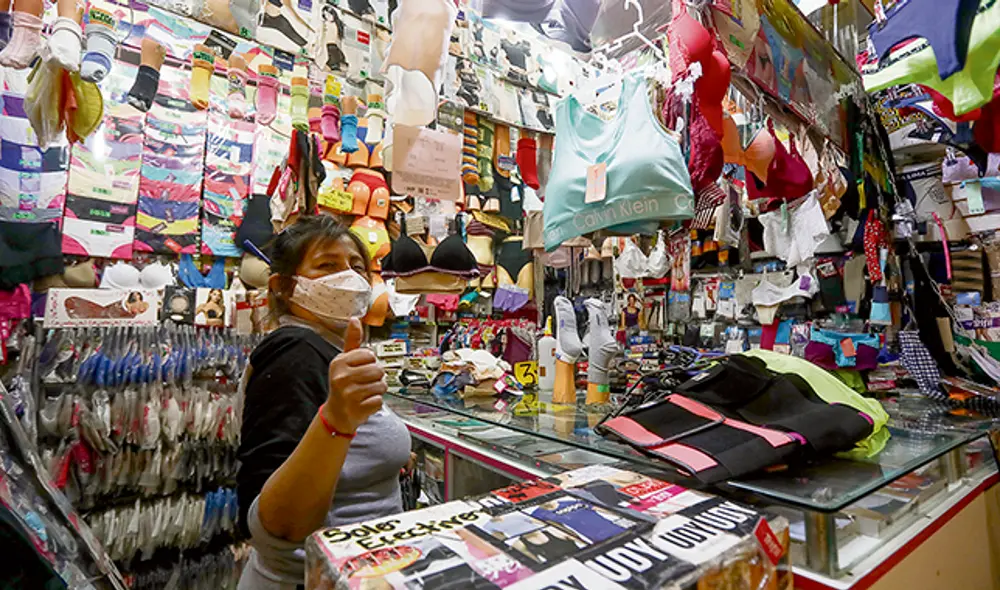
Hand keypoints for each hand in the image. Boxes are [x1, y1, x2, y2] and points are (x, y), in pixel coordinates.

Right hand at [324, 318, 384, 434]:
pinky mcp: (358, 409)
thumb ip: (352, 340)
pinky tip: (364, 403)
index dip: (369, 362)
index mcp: (339, 362)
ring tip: (365, 392)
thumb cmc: (342, 384)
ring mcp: (349, 394)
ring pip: (381, 385)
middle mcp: (341, 377)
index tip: (359, 369)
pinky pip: (380, 400)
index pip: (370, 355)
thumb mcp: (344, 361)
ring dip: (377, 390)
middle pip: (378, 370)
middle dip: (376, 377)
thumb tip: (354, 319)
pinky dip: (376, 403)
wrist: (336, 413)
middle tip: (363, 383)